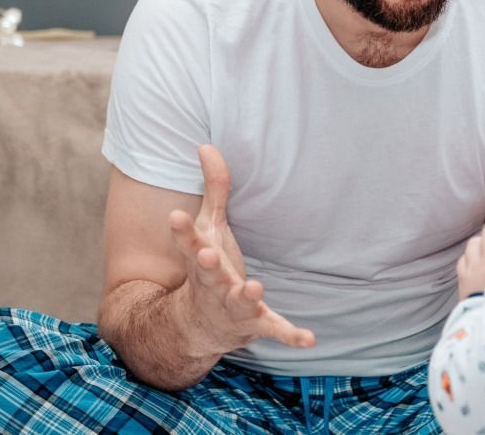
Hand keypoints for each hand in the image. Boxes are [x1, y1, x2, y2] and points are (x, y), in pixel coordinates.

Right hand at [169, 144, 315, 352]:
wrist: (200, 327)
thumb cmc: (209, 267)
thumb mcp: (209, 229)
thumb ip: (213, 189)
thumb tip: (206, 145)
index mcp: (201, 259)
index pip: (188, 241)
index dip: (182, 230)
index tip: (174, 216)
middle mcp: (213, 284)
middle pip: (209, 274)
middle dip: (208, 265)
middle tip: (207, 254)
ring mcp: (233, 307)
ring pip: (238, 303)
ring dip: (246, 297)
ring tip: (254, 289)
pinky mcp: (255, 324)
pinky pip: (274, 330)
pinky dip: (291, 335)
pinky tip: (309, 339)